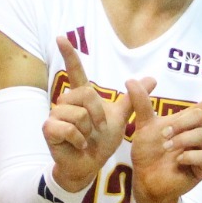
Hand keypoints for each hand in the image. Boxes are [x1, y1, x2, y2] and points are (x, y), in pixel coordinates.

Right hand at [43, 37, 128, 192]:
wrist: (88, 165)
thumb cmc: (100, 141)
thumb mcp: (119, 119)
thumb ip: (132, 99)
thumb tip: (152, 79)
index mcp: (82, 97)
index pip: (76, 71)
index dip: (69, 54)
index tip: (61, 37)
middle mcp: (66, 102)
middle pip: (86, 94)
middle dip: (98, 114)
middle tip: (97, 128)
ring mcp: (55, 115)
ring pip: (78, 113)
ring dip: (88, 130)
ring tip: (85, 139)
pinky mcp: (49, 129)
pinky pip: (69, 128)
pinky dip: (79, 140)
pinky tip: (78, 145)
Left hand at [128, 77, 201, 202]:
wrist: (145, 179)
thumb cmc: (148, 151)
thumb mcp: (143, 125)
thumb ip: (140, 102)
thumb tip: (131, 80)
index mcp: (188, 122)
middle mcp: (199, 134)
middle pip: (200, 116)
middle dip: (180, 123)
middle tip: (164, 135)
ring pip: (201, 135)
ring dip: (181, 140)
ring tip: (167, 148)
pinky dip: (188, 156)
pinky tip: (178, 161)